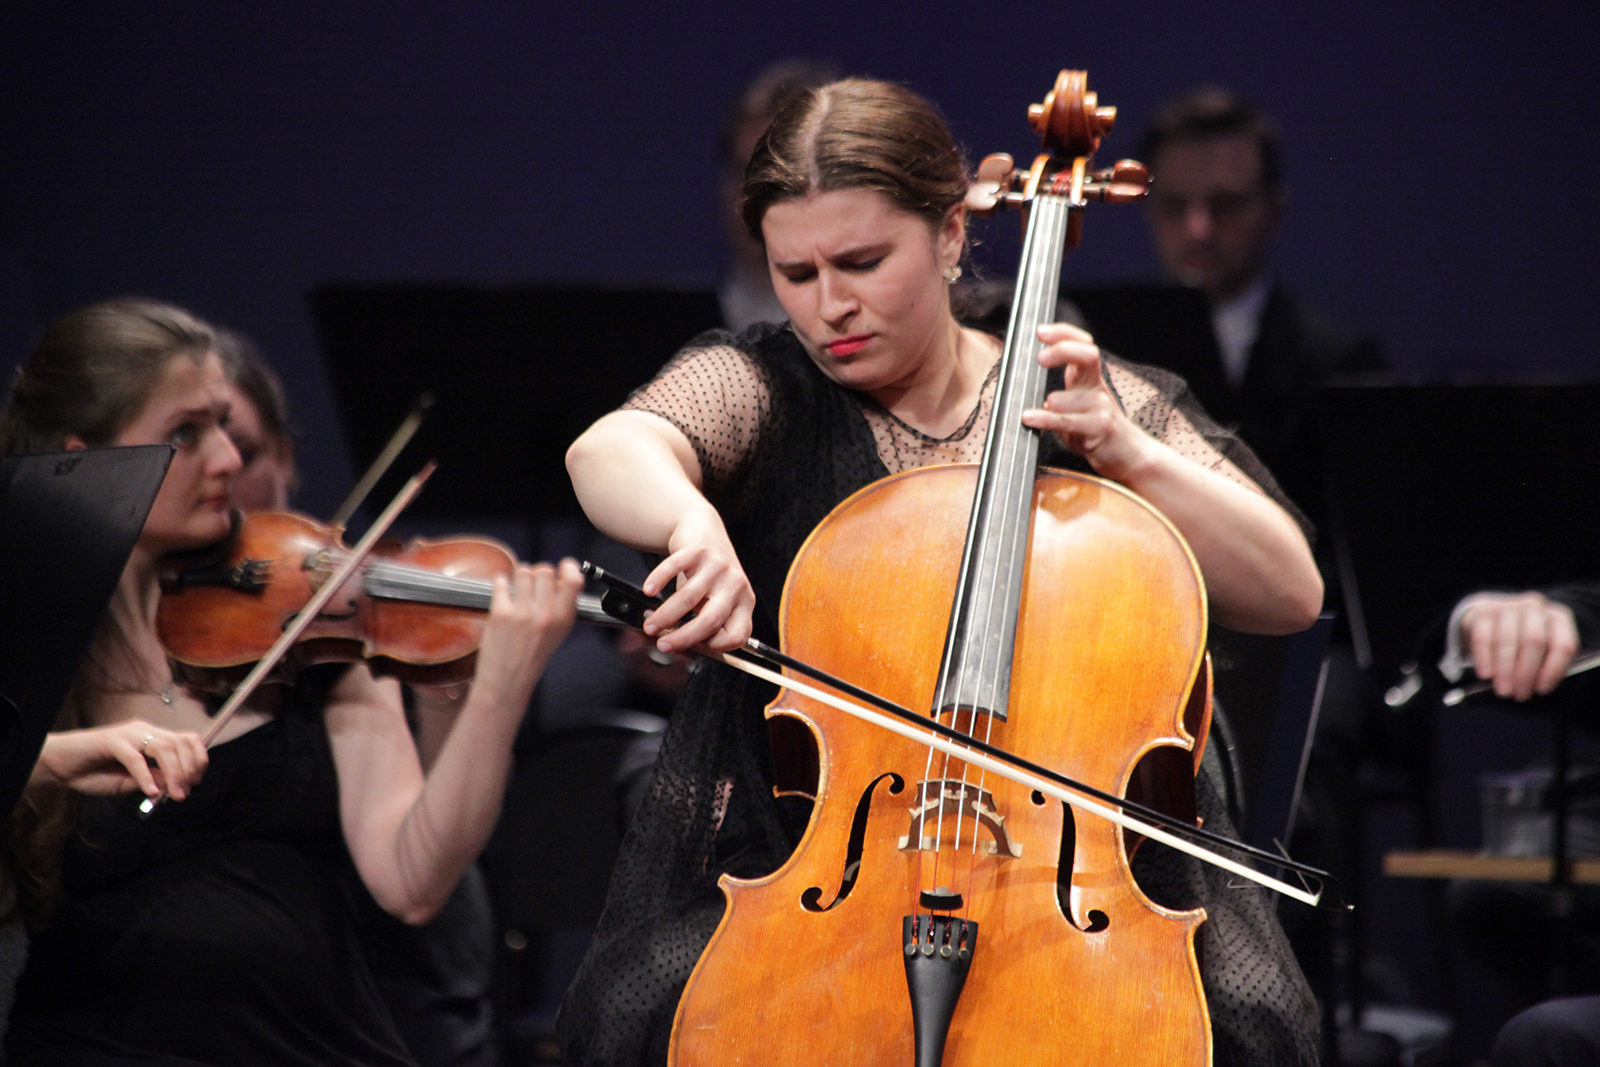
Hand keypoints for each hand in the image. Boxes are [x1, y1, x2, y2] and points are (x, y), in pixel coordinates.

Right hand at [32, 720, 207, 799]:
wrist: (63, 767)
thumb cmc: (96, 773)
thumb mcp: (131, 783)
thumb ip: (153, 780)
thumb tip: (175, 785)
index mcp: (153, 738)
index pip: (187, 740)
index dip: (198, 759)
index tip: (195, 782)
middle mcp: (145, 732)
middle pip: (180, 743)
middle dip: (188, 769)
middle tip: (183, 793)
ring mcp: (129, 734)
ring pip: (164, 747)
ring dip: (174, 772)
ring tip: (173, 794)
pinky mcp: (112, 741)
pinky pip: (135, 758)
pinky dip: (146, 776)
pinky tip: (149, 792)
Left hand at [470, 559, 584, 712]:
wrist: (508, 681)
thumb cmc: (532, 657)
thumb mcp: (558, 633)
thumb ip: (563, 605)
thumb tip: (562, 575)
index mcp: (563, 619)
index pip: (573, 580)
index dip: (568, 567)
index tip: (563, 568)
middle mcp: (545, 615)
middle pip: (545, 570)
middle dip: (538, 573)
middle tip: (533, 583)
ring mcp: (522, 613)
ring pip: (523, 571)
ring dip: (519, 576)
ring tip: (517, 588)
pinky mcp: (500, 614)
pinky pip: (501, 582)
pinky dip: (500, 583)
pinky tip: (502, 591)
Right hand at [640, 503, 755, 654]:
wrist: (704, 530)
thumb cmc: (709, 574)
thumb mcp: (717, 600)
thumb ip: (706, 621)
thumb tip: (681, 647)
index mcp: (745, 602)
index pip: (737, 635)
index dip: (714, 647)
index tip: (692, 649)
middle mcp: (736, 584)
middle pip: (710, 620)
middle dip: (682, 637)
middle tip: (663, 644)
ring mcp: (718, 566)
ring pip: (688, 598)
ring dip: (664, 615)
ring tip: (650, 624)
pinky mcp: (698, 549)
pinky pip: (674, 568)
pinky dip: (658, 581)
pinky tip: (649, 591)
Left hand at [1020, 322, 1155, 480]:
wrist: (1131, 457)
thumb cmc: (1098, 434)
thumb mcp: (1077, 410)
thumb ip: (1058, 399)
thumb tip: (1027, 392)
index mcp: (1090, 380)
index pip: (1082, 346)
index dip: (1064, 334)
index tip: (1041, 332)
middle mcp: (1097, 388)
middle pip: (1087, 354)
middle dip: (1062, 350)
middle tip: (1041, 358)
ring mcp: (1101, 407)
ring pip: (1073, 395)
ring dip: (1052, 400)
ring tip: (1030, 412)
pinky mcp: (1100, 428)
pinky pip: (1068, 421)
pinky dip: (1045, 418)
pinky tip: (1029, 418)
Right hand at [1456, 591, 1580, 700]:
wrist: (1493, 617)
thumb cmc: (1523, 642)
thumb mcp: (1543, 651)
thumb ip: (1545, 666)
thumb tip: (1534, 687)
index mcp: (1558, 619)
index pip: (1562, 644)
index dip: (1553, 670)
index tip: (1541, 690)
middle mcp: (1534, 607)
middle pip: (1533, 641)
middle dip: (1525, 672)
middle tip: (1519, 694)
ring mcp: (1507, 606)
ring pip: (1506, 640)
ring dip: (1504, 670)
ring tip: (1503, 690)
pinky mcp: (1483, 611)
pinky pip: (1483, 638)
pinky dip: (1484, 659)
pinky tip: (1486, 675)